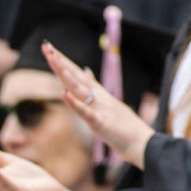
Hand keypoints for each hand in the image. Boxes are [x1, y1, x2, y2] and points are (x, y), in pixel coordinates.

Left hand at [43, 41, 154, 169]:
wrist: (144, 143)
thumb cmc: (127, 128)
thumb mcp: (111, 105)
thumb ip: (98, 90)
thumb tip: (87, 72)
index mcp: (101, 95)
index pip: (79, 75)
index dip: (65, 62)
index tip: (51, 49)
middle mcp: (100, 98)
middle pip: (77, 78)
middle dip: (61, 62)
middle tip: (47, 47)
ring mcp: (101, 110)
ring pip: (80, 90)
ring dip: (66, 75)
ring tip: (53, 61)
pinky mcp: (101, 124)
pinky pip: (86, 113)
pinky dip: (75, 104)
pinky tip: (64, 94)